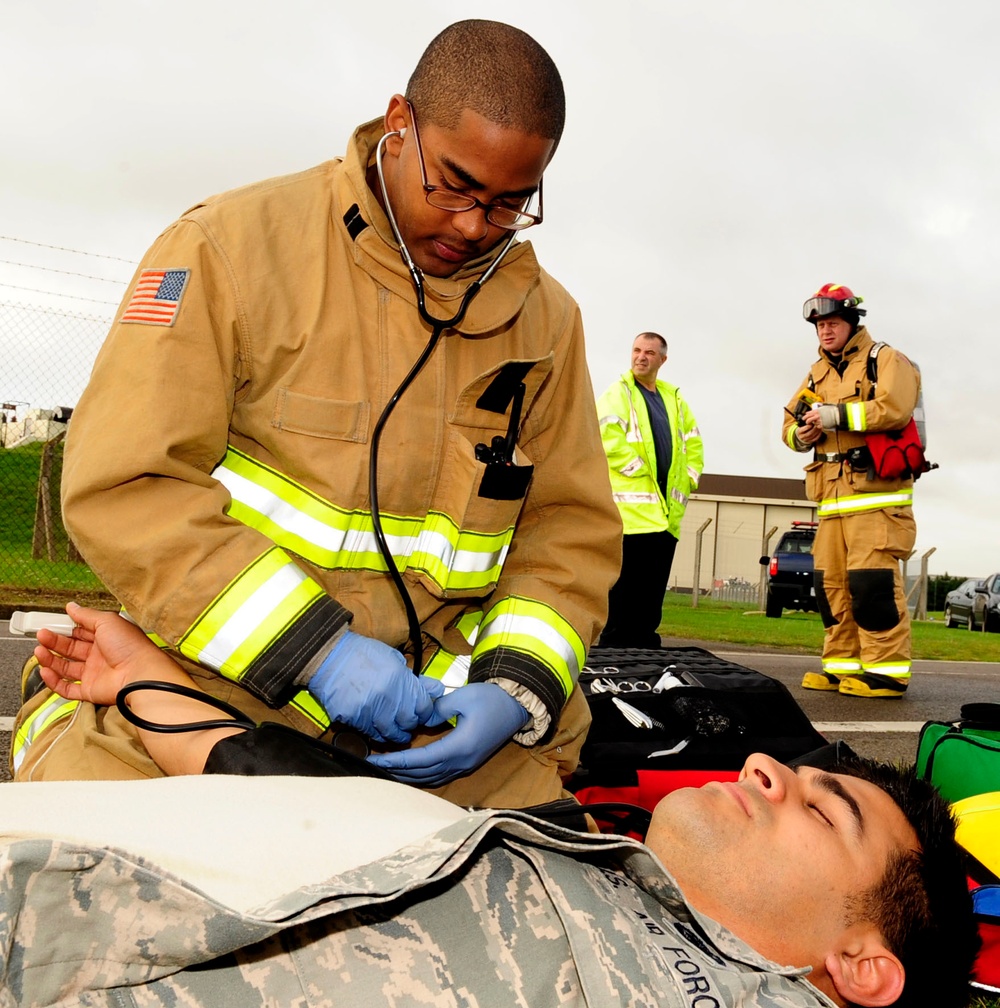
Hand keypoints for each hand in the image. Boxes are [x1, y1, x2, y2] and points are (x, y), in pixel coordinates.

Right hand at [34, 601, 173, 705]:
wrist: (139, 674)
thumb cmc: (130, 646)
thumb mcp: (107, 621)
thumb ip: (86, 615)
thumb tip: (72, 606)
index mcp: (106, 638)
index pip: (81, 633)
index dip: (66, 629)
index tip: (51, 624)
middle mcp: (100, 656)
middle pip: (71, 649)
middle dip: (54, 642)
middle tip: (42, 636)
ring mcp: (94, 674)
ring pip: (66, 668)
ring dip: (51, 660)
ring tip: (39, 651)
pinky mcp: (90, 690)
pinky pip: (67, 688)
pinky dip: (54, 681)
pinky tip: (46, 671)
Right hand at [307, 630, 443, 743]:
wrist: (329, 656)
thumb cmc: (363, 654)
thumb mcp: (394, 659)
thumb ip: (416, 679)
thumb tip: (436, 690)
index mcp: (400, 679)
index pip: (423, 707)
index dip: (425, 712)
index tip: (421, 713)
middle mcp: (387, 696)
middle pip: (408, 723)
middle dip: (410, 725)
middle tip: (409, 724)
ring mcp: (369, 709)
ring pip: (389, 733)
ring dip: (395, 734)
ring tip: (396, 732)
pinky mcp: (353, 718)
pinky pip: (369, 733)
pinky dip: (375, 733)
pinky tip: (377, 728)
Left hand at [368, 682, 528, 786]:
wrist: (516, 706)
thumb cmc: (491, 698)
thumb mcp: (462, 697)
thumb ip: (438, 709)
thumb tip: (421, 719)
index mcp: (459, 747)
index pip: (421, 760)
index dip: (397, 761)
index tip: (376, 759)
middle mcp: (462, 762)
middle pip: (423, 774)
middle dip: (397, 771)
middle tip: (374, 766)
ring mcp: (466, 765)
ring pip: (431, 778)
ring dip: (408, 776)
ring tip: (388, 769)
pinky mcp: (468, 763)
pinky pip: (440, 775)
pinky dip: (422, 774)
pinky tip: (411, 769)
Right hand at [796, 420, 822, 444]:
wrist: (801, 435)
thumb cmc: (803, 428)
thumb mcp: (802, 425)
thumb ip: (806, 423)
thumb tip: (811, 421)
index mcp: (799, 432)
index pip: (803, 430)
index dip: (807, 427)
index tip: (811, 424)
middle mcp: (802, 437)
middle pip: (809, 433)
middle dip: (814, 429)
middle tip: (817, 425)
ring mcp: (806, 440)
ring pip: (812, 436)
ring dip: (817, 431)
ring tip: (819, 427)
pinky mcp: (810, 441)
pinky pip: (815, 438)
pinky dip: (818, 434)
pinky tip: (820, 431)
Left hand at [804, 404, 839, 430]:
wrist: (837, 415)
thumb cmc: (830, 411)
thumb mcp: (821, 408)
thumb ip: (814, 411)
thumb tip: (807, 413)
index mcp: (817, 411)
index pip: (807, 415)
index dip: (804, 417)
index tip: (803, 419)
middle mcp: (817, 416)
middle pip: (808, 420)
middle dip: (807, 422)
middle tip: (808, 423)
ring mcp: (820, 421)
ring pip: (813, 424)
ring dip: (813, 424)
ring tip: (816, 423)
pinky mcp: (822, 425)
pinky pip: (818, 427)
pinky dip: (818, 426)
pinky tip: (820, 424)